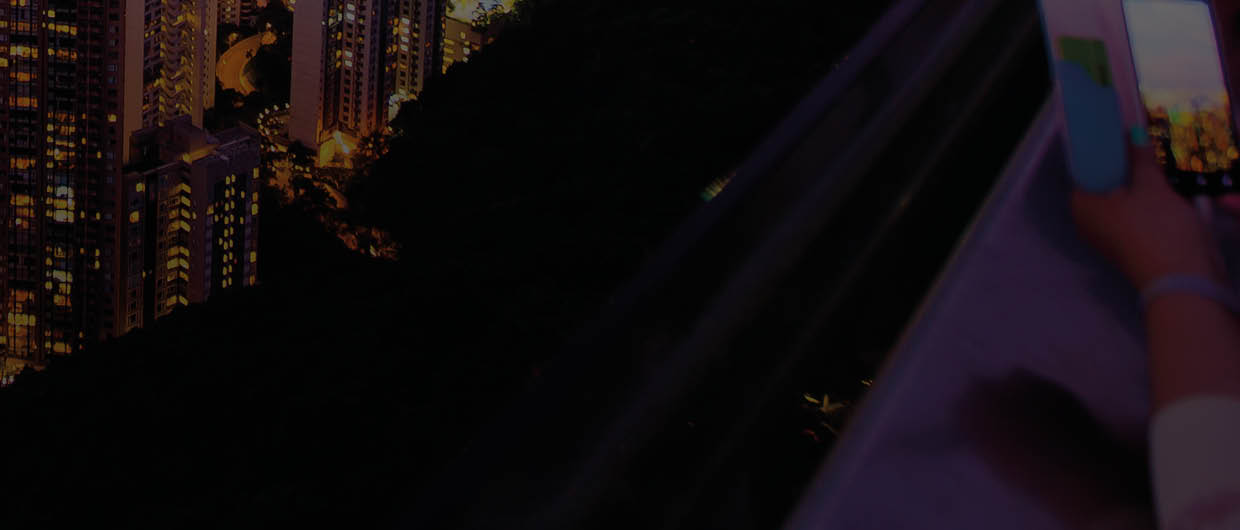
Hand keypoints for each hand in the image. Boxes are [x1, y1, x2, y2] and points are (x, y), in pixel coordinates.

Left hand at [1071, 142, 1227, 289]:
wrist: (1183, 279)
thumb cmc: (1158, 229)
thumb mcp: (1151, 186)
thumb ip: (1141, 159)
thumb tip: (1133, 134)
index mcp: (1082, 204)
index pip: (1085, 167)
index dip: (1104, 149)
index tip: (1121, 131)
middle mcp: (1088, 221)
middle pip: (1105, 183)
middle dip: (1125, 165)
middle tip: (1144, 142)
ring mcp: (1108, 236)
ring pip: (1123, 199)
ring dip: (1140, 183)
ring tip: (1157, 161)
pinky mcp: (1130, 245)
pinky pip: (1135, 215)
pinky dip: (1148, 201)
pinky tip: (1165, 188)